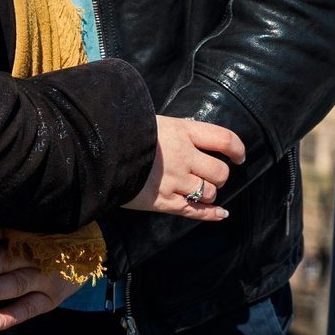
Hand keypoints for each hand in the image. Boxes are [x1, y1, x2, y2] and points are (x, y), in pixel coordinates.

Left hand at [0, 228, 76, 330]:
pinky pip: (31, 307)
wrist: (89, 252)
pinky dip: (14, 314)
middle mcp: (34, 254)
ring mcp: (45, 277)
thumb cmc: (48, 239)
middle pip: (5, 258)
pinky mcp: (51, 298)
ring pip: (18, 282)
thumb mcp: (25, 228)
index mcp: (25, 233)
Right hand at [125, 117, 245, 218]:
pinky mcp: (163, 201)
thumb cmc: (120, 130)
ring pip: (209, 192)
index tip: (239, 155)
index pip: (224, 139)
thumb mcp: (149, 119)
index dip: (237, 148)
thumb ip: (172, 129)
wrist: (95, 149)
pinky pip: (195, 211)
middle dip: (219, 176)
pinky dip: (211, 214)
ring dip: (208, 192)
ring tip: (197, 188)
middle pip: (220, 172)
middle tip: (209, 174)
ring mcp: (174, 181)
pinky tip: (221, 214)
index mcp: (181, 131)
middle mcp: (183, 156)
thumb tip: (185, 133)